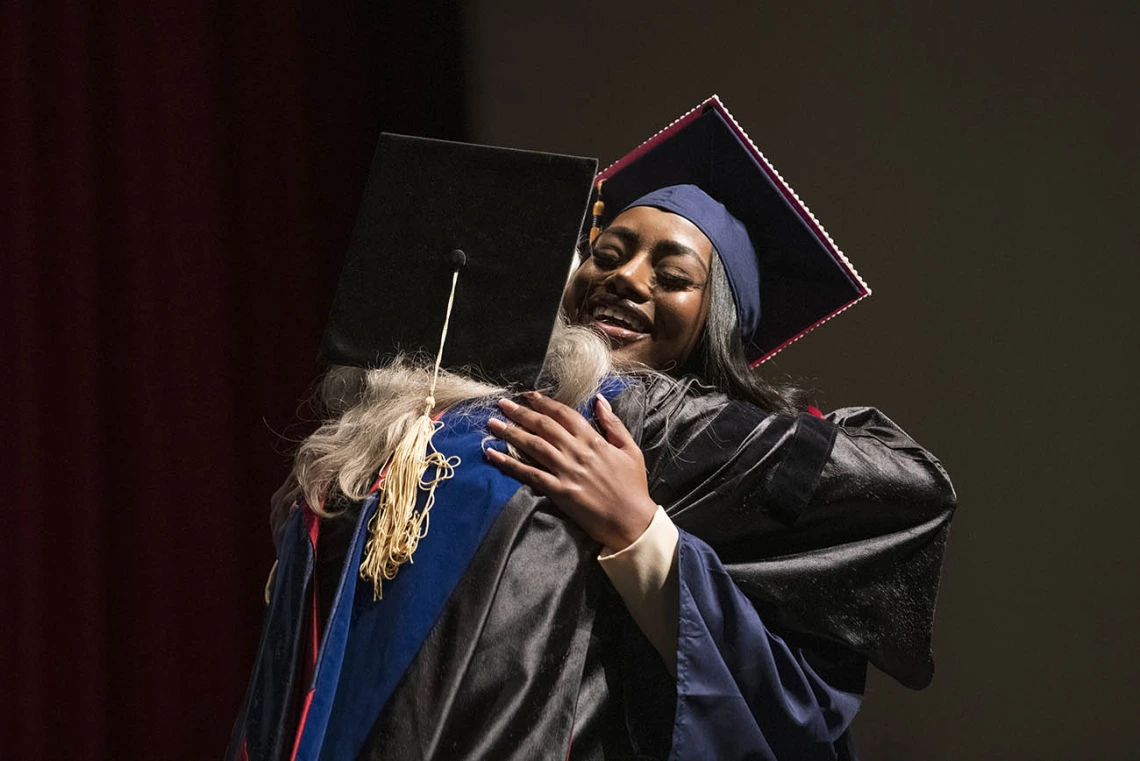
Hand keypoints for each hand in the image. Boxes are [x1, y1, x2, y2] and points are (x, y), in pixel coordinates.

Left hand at [485, 391, 657, 550]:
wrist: (632, 522)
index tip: (527, 395)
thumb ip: (613, 424)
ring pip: (533, 446)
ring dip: (510, 432)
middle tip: (502, 403)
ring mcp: (566, 472)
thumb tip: (599, 400)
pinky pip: (530, 474)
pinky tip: (493, 455)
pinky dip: (510, 463)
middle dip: (520, 413)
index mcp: (594, 440)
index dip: (543, 402)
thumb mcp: (630, 449)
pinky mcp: (559, 491)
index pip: (563, 414)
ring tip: (492, 423)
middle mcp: (577, 452)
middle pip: (543, 426)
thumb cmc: (633, 486)